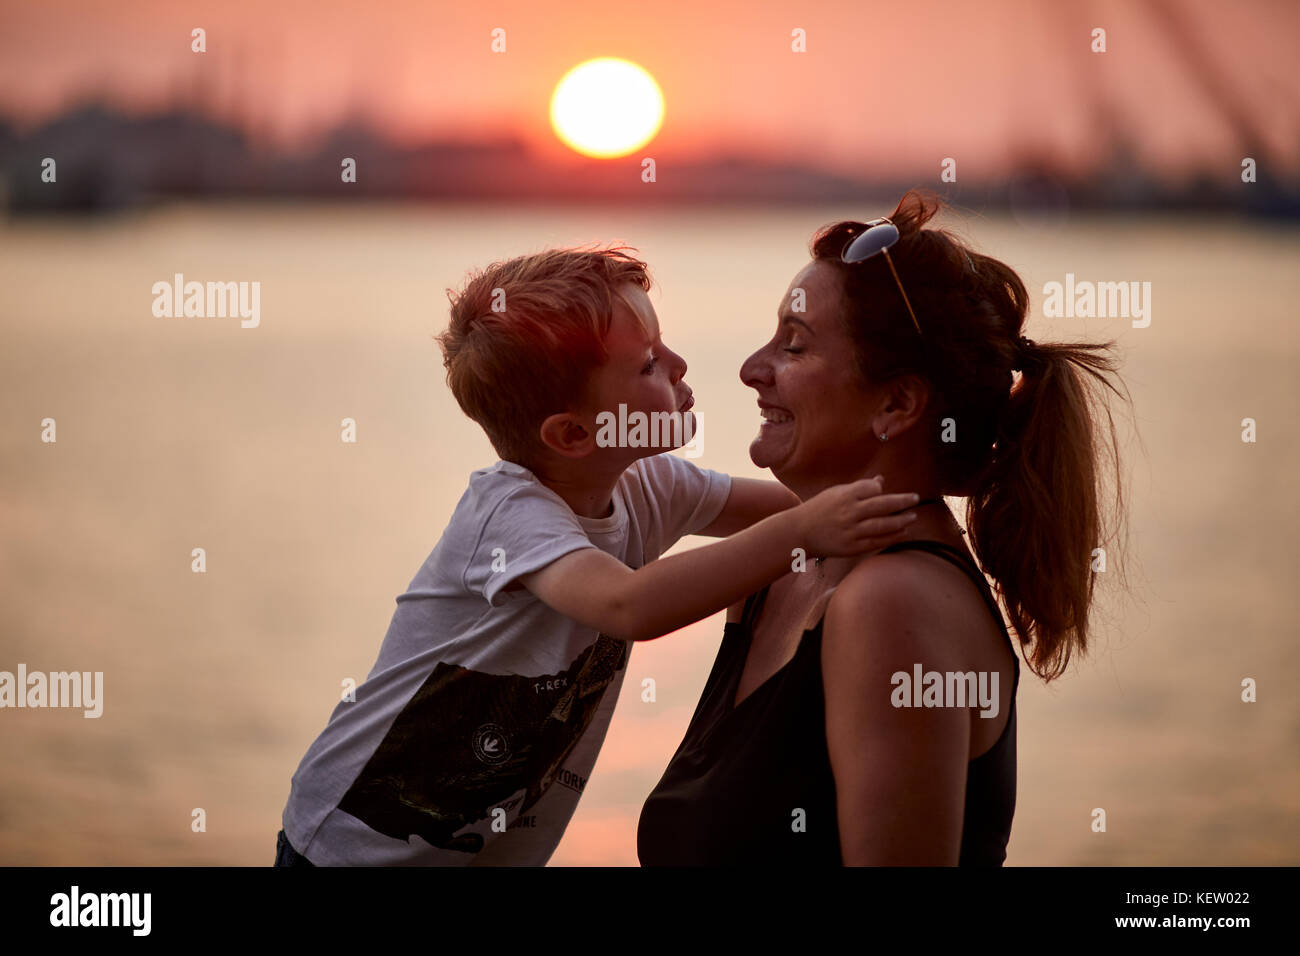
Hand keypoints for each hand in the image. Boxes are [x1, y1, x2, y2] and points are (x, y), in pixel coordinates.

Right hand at [795, 476, 918, 557]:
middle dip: (902, 501)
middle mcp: (849, 512)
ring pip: (882, 525)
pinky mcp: (852, 547)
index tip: (886, 492)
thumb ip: (860, 488)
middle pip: (882, 505)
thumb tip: (881, 481)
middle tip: (915, 498)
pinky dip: (891, 536)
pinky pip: (876, 541)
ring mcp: (851, 530)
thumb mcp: (836, 493)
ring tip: (913, 517)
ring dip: (901, 520)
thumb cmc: (820, 509)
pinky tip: (902, 532)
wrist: (799, 532)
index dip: (882, 490)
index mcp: (845, 496)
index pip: (871, 488)